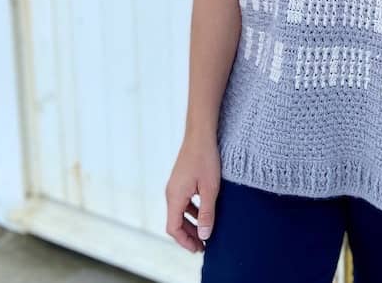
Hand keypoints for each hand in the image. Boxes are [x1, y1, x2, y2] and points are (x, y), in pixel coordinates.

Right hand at [165, 132, 220, 252]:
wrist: (200, 134)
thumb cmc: (206, 159)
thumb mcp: (210, 188)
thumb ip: (207, 213)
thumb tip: (204, 235)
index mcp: (174, 197)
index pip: (173, 228)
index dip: (185, 241)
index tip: (198, 248)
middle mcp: (171, 193)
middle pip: (175, 221)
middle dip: (188, 235)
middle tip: (203, 244)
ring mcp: (175, 185)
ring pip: (179, 211)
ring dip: (190, 223)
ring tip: (205, 230)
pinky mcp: (181, 179)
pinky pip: (183, 201)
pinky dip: (191, 211)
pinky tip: (204, 212)